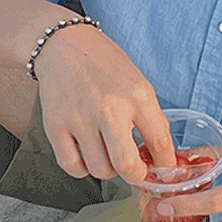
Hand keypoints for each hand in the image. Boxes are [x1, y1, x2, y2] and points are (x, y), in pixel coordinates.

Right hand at [32, 23, 174, 185]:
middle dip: (136, 176)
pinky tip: (87, 154)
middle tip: (136, 172)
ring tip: (108, 153)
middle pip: (127, 166)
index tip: (164, 171)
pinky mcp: (56, 126)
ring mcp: (80, 118)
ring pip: (100, 170)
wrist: (64, 45)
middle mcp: (109, 108)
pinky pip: (72, 166)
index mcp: (138, 95)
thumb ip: (150, 117)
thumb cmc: (104, 64)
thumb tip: (160, 154)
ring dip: (108, 169)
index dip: (165, 164)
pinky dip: (82, 168)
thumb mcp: (138, 83)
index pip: (160, 142)